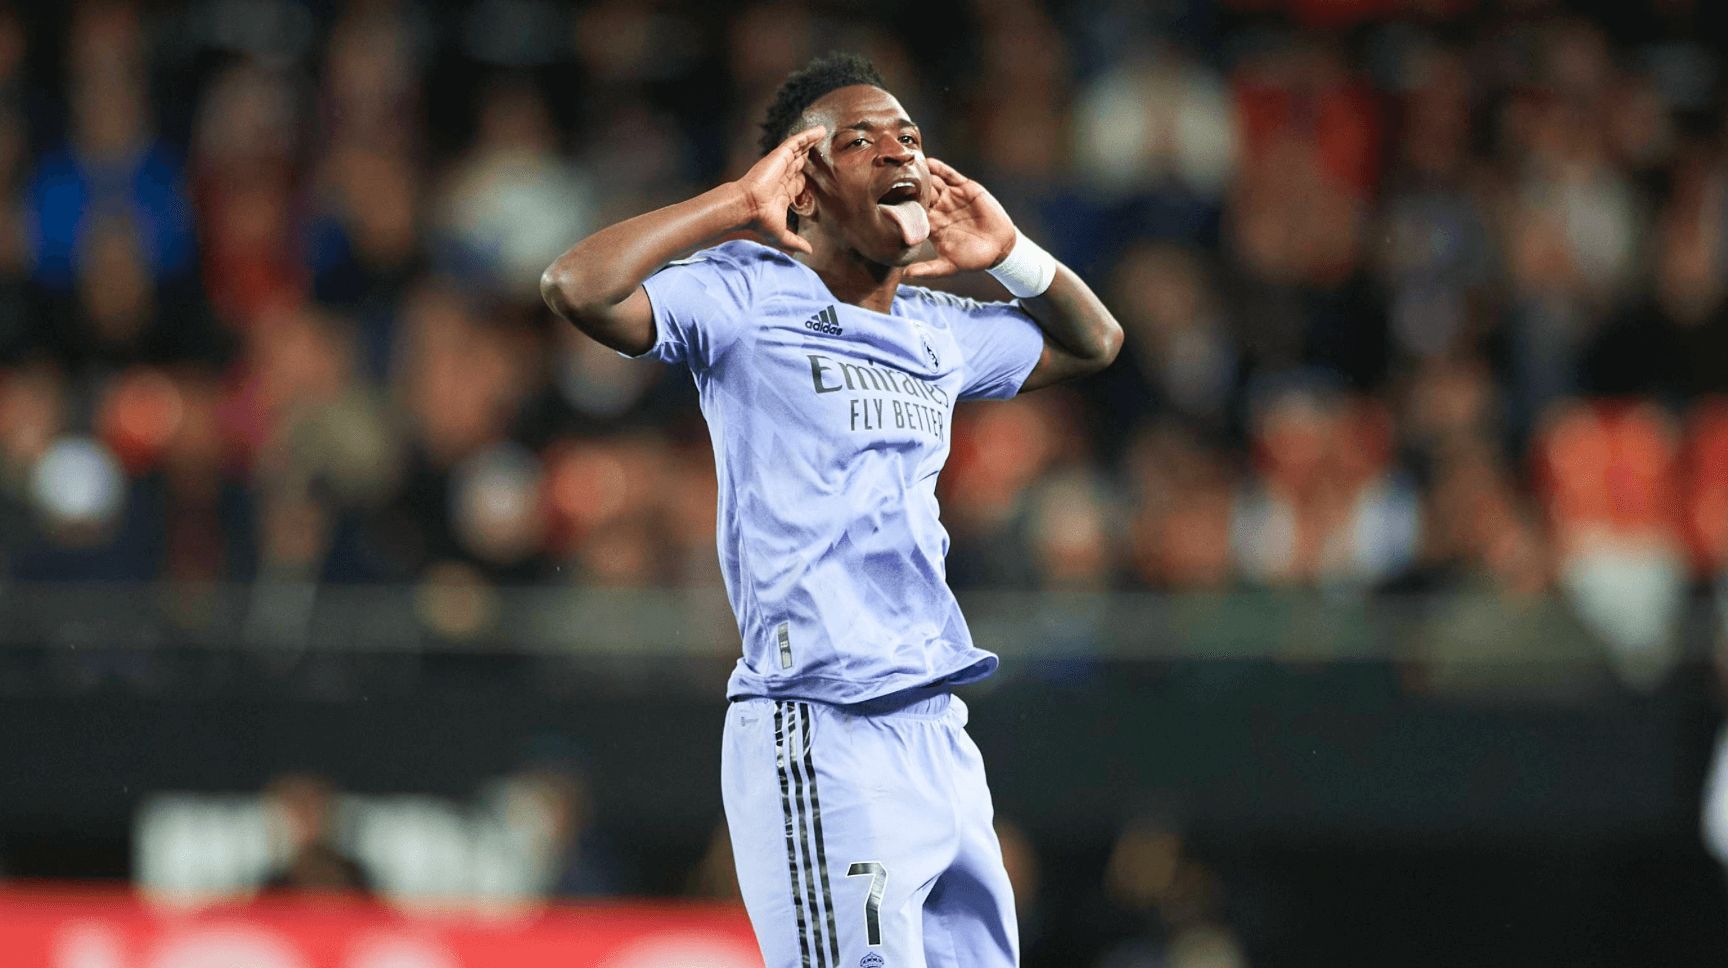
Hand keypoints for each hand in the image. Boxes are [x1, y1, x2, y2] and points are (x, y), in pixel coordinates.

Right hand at [732, 126, 826, 254]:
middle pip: (799, 163)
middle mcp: (781, 177)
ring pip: (798, 150)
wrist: (748, 208)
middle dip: (808, 156)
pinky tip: (819, 131)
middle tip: (820, 149)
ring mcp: (780, 165)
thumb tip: (809, 251)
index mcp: (782, 192)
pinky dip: (807, 136)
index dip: (806, 177)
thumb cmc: (760, 221)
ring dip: (810, 142)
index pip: (797, 181)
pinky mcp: (779, 156)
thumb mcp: (782, 236)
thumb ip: (796, 242)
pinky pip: (796, 142)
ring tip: (823, 133)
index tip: (815, 174)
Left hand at [901, 158, 1016, 279]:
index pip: (912, 213)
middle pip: (919, 194)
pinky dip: (939, 169)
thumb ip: (928, 270)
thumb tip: (905, 276)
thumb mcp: (948, 267)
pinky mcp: (965, 187)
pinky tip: (928, 163)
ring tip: (906, 166)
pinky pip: (950, 175)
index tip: (884, 202)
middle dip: (907, 187)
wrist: (1000, 248)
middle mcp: (939, 208)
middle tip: (889, 178)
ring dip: (921, 175)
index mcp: (932, 225)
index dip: (900, 207)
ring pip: (932, 182)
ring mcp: (951, 196)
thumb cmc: (973, 259)